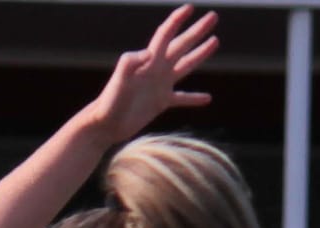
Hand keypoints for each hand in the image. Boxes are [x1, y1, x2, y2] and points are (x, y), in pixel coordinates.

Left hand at [88, 7, 219, 143]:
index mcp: (149, 60)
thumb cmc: (109, 102)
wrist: (105, 125)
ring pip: (185, 66)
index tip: (190, 8)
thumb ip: (130, 63)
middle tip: (213, 16)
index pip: (165, 34)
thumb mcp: (119, 80)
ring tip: (215, 41)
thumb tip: (148, 53)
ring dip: (200, 54)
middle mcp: (157, 69)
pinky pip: (181, 98)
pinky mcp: (160, 103)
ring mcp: (160, 85)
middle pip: (181, 44)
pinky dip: (193, 98)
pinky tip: (207, 98)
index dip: (177, 20)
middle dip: (197, 31)